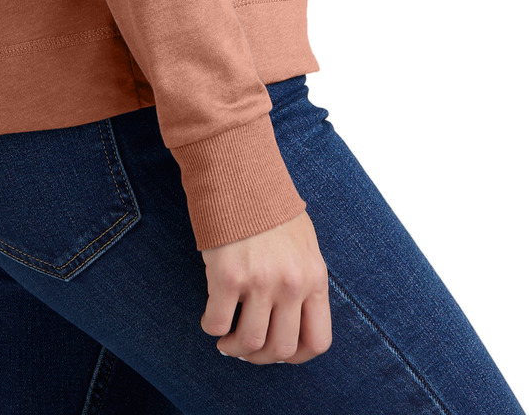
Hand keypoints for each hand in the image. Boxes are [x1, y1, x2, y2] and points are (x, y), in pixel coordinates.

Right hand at [200, 210, 331, 364]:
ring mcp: (260, 282)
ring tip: (226, 339)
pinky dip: (211, 327)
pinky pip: (217, 322)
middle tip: (245, 347)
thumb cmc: (269, 206)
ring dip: (234, 347)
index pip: (318, 341)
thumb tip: (290, 317)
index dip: (296, 356)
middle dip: (261, 357)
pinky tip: (210, 318)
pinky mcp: (227, 276)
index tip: (278, 351)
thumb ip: (302, 279)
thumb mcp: (303, 243)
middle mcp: (291, 284)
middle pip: (281, 348)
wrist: (240, 171)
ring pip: (249, 343)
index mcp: (314, 277)